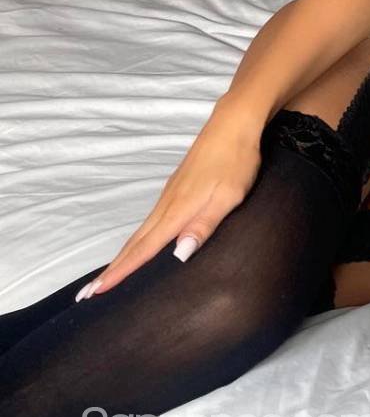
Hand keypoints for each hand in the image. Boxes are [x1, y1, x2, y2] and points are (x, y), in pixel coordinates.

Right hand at [77, 106, 264, 298]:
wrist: (233, 123)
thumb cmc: (236, 160)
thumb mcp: (228, 196)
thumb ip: (203, 225)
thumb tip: (178, 256)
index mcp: (179, 209)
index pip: (146, 248)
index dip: (122, 272)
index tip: (97, 292)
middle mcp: (168, 203)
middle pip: (135, 242)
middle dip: (112, 269)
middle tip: (87, 294)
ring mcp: (170, 194)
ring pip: (141, 231)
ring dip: (122, 255)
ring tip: (107, 276)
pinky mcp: (176, 187)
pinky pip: (150, 220)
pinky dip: (137, 239)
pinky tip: (139, 244)